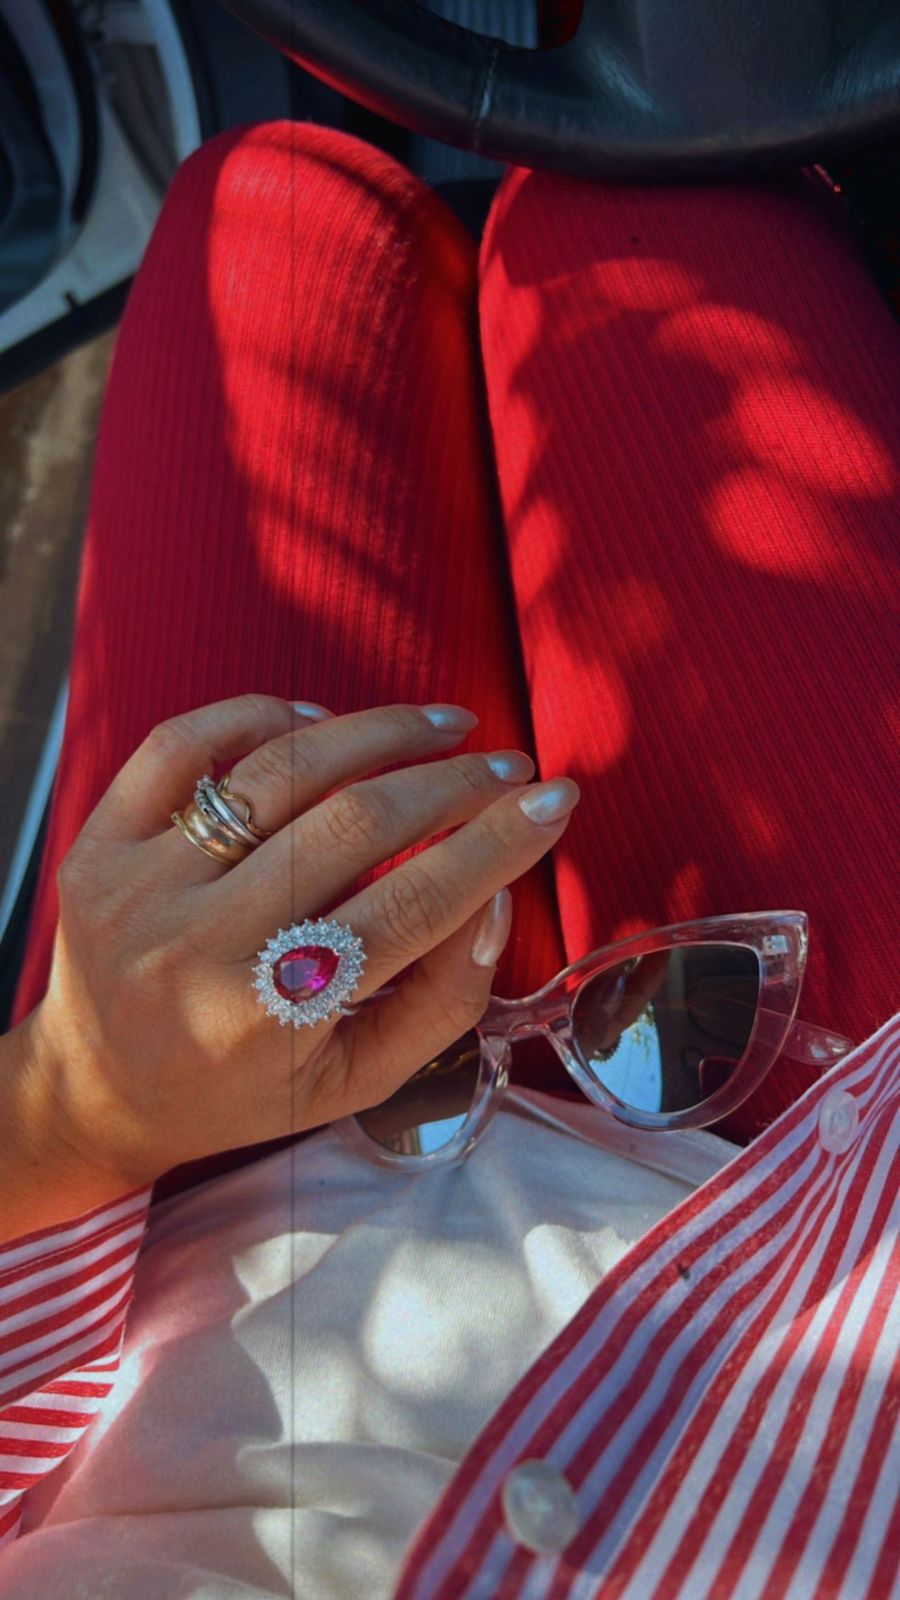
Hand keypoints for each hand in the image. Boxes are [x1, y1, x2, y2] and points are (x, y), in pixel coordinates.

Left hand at [27, 695, 579, 1193]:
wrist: (102, 1092)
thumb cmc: (248, 1090)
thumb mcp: (360, 1080)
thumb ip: (443, 998)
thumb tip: (497, 892)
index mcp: (271, 1019)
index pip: (411, 908)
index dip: (497, 844)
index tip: (556, 799)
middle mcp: (200, 947)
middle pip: (356, 826)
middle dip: (454, 782)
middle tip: (508, 763)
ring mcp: (140, 887)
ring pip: (281, 769)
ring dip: (379, 732)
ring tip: (443, 726)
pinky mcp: (98, 843)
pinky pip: (182, 742)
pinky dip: (260, 715)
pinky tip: (322, 725)